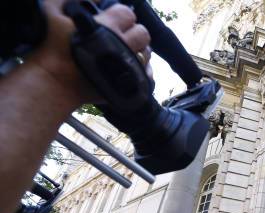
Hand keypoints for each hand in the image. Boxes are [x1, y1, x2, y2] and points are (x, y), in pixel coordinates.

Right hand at [28, 0, 151, 108]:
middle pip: (143, 34)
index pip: (128, 13)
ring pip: (146, 54)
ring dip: (138, 51)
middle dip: (134, 33)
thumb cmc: (51, 45)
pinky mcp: (129, 84)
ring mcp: (128, 67)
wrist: (55, 82)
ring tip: (124, 53)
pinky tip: (129, 68)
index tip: (112, 20)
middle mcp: (123, 46)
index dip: (121, 15)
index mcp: (108, 26)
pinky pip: (147, 75)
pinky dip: (142, 70)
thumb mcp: (53, 10)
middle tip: (121, 37)